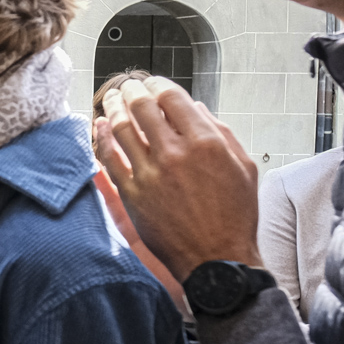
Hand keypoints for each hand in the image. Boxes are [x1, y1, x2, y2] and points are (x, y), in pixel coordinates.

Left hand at [94, 77, 262, 281]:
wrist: (217, 260)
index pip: (172, 97)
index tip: (152, 83)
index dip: (157, 84)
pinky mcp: (132, 194)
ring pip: (122, 128)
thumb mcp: (244, 168)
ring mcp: (150, 174)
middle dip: (131, 90)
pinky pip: (110, 159)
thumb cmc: (234, 218)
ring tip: (111, 99)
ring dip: (113, 108)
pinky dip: (102, 138)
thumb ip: (222, 133)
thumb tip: (198, 108)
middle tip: (127, 86)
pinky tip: (100, 126)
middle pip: (142, 106)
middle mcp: (175, 153)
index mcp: (206, 142)